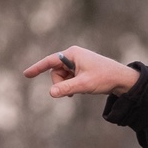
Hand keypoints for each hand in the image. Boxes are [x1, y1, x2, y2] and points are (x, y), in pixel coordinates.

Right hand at [23, 46, 139, 98]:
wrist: (121, 79)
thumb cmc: (104, 78)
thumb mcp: (84, 85)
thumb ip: (66, 88)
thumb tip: (51, 93)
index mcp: (72, 54)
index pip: (50, 61)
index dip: (37, 68)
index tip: (26, 74)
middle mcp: (73, 56)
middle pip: (56, 72)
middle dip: (60, 83)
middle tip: (72, 91)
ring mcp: (77, 62)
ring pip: (62, 77)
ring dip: (67, 86)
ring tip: (80, 89)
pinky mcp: (80, 69)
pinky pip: (69, 78)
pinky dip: (72, 85)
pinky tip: (82, 88)